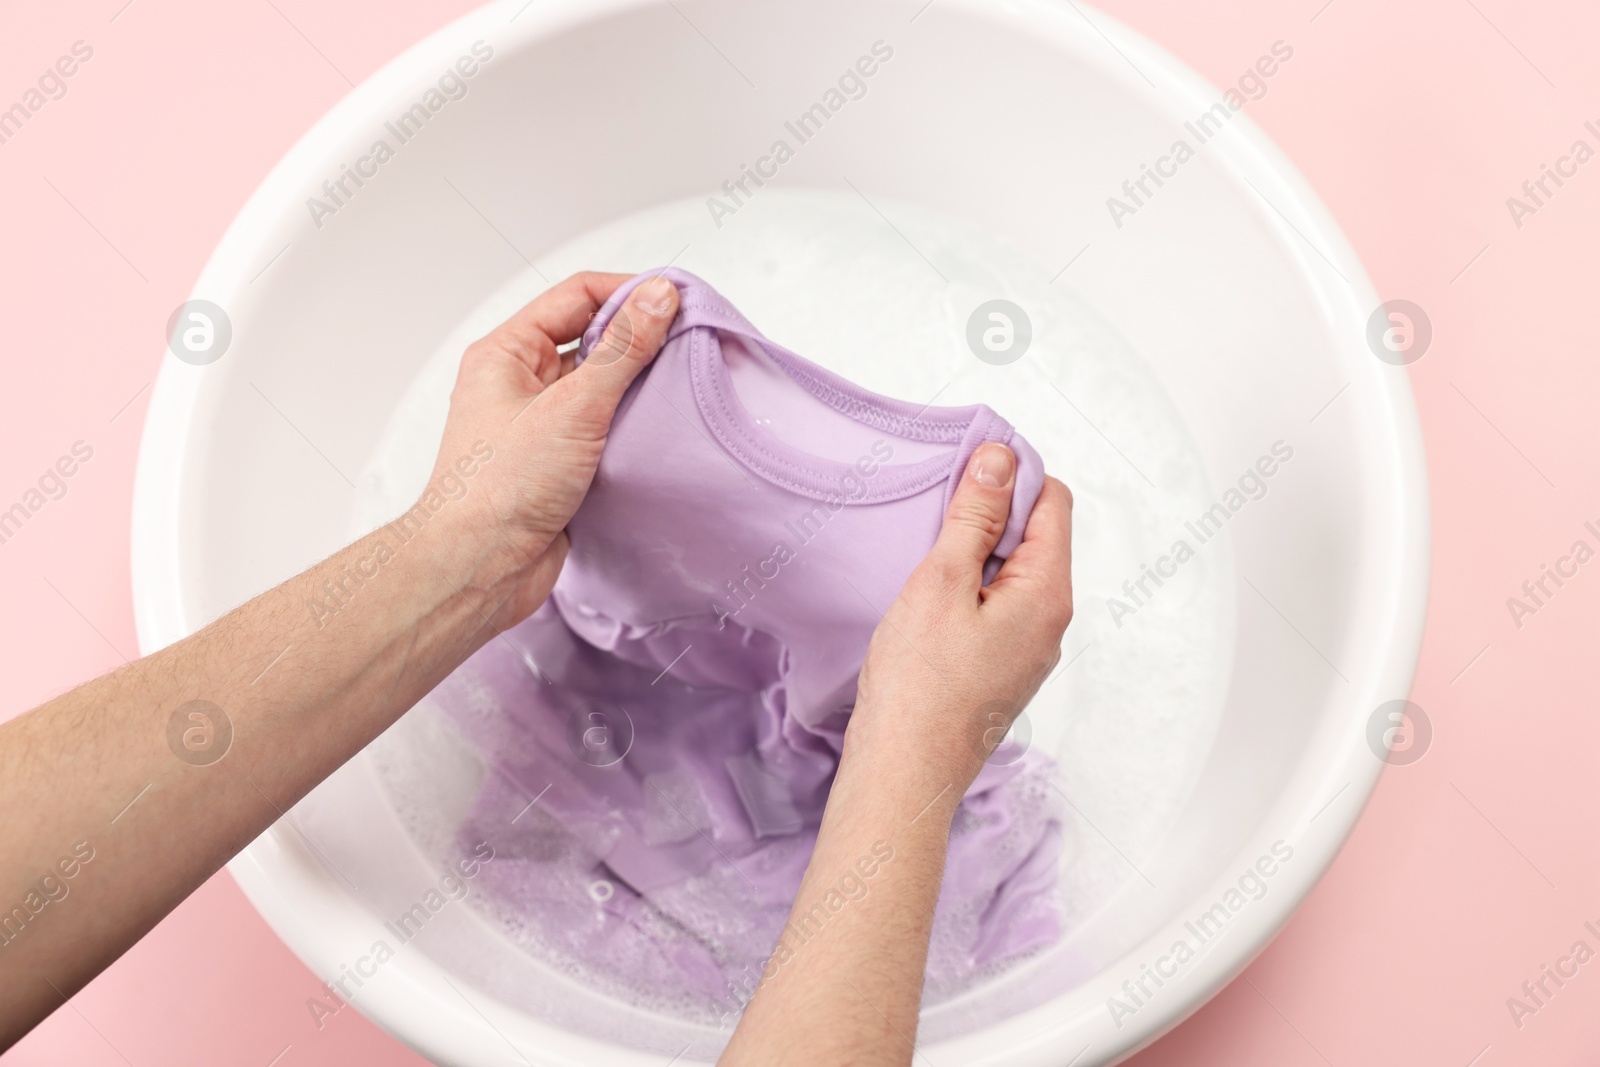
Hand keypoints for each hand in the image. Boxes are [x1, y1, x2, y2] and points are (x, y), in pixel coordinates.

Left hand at [423, 271, 680, 628]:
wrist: (479, 568)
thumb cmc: (501, 488)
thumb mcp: (573, 407)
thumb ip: (622, 349)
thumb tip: (659, 296)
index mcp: (505, 354)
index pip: (576, 297)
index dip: (629, 293)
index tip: (677, 301)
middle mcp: (517, 384)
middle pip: (589, 340)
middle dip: (638, 341)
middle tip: (687, 345)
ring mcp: (537, 426)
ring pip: (598, 388)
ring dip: (636, 388)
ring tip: (678, 389)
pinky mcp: (556, 465)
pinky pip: (601, 430)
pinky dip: (629, 428)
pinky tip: (658, 433)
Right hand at [847, 444, 1073, 793]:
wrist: (904, 775)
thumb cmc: (919, 684)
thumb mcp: (942, 582)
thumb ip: (975, 517)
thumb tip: (1001, 458)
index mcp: (1048, 594)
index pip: (1052, 501)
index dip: (1009, 478)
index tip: (958, 481)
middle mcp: (1050, 621)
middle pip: (1035, 536)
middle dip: (987, 517)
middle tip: (931, 523)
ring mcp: (1027, 650)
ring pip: (1011, 573)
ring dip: (972, 556)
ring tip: (924, 566)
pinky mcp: (1000, 670)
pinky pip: (994, 608)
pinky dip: (965, 592)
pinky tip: (926, 605)